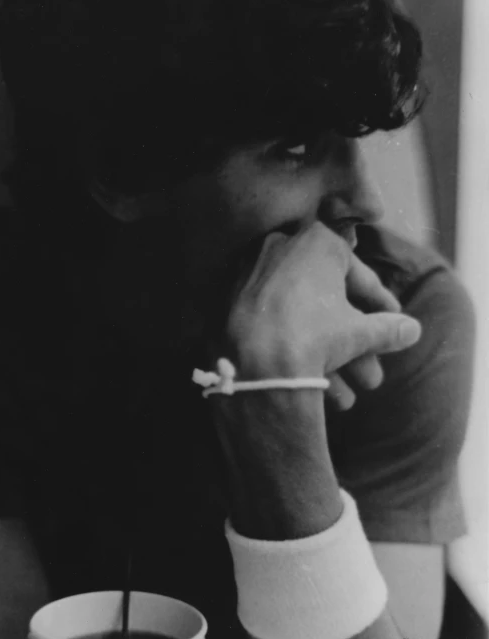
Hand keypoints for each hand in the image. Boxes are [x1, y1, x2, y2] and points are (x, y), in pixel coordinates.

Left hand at [209, 222, 420, 537]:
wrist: (256, 366)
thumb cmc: (313, 337)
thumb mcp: (360, 333)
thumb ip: (387, 328)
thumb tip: (411, 330)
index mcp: (316, 241)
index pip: (358, 274)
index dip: (379, 303)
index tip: (393, 322)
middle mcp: (279, 248)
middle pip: (326, 302)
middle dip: (353, 345)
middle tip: (371, 374)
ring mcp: (249, 275)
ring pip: (299, 320)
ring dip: (328, 359)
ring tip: (347, 396)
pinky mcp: (227, 304)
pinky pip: (271, 327)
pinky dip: (294, 354)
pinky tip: (315, 389)